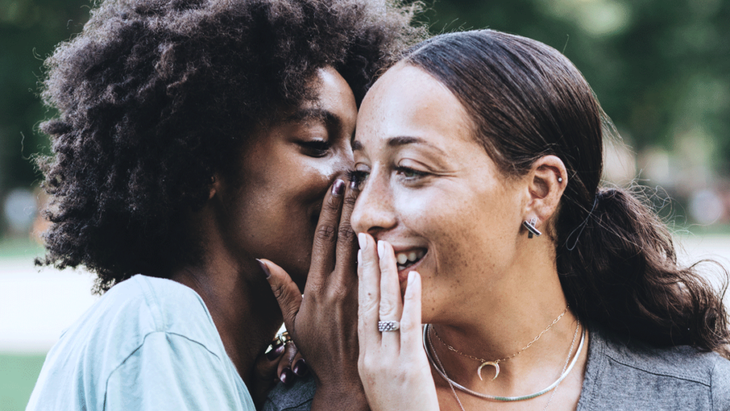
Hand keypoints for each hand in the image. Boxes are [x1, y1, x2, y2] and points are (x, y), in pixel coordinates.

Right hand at [259, 178, 366, 409]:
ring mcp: (361, 291)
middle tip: (354, 178)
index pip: (323, 238)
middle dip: (349, 205)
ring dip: (366, 218)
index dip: (329, 209)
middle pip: (345, 235)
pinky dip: (383, 246)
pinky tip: (389, 227)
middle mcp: (340, 284)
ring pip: (365, 247)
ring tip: (370, 194)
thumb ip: (281, 288)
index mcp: (317, 286)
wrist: (345, 376)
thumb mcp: (292, 321)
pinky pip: (380, 268)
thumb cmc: (317, 348)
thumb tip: (262, 261)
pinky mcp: (376, 300)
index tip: (334, 187)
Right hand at [357, 236, 438, 410]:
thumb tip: (380, 326)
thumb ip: (375, 350)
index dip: (357, 278)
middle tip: (365, 236)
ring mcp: (387, 360)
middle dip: (365, 267)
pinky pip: (408, 327)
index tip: (358, 251)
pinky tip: (412, 278)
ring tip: (384, 246)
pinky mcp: (409, 366)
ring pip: (383, 309)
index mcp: (363, 355)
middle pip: (364, 302)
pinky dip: (410, 300)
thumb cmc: (395, 408)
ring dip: (384, 275)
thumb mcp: (377, 379)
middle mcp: (370, 354)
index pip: (357, 307)